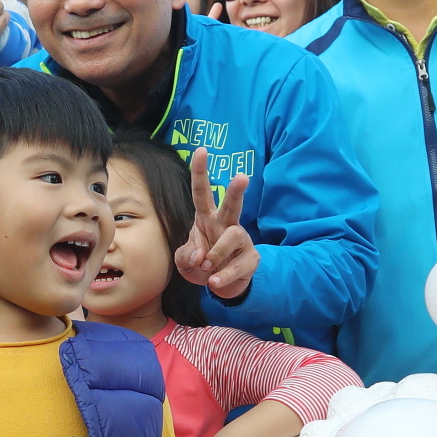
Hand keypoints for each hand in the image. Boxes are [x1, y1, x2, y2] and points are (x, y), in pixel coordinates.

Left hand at [176, 149, 256, 301]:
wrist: (221, 285)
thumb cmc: (202, 265)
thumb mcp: (185, 262)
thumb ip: (185, 256)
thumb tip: (199, 256)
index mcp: (206, 218)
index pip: (202, 192)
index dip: (201, 171)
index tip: (202, 150)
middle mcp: (225, 225)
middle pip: (232, 204)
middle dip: (236, 191)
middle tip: (242, 177)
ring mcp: (241, 240)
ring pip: (233, 236)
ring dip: (217, 252)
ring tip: (207, 268)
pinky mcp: (251, 258)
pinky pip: (239, 264)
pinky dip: (224, 276)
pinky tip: (214, 283)